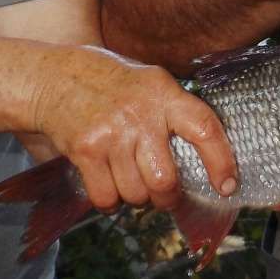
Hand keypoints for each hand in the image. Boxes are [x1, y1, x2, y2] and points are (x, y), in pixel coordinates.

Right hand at [31, 46, 237, 213]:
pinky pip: (106, 197)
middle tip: (164, 194)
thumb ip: (175, 111)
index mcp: (163, 93)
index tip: (227, 186)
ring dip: (135, 197)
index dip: (221, 161)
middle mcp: (140, 113)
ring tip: (129, 177)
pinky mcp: (86, 151)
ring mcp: (111, 133)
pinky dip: (109, 200)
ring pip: (136, 194)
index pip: (204, 127)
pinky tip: (108, 182)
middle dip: (166, 197)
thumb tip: (205, 157)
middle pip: (165, 180)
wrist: (52, 78)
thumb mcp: (149, 82)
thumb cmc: (108, 83)